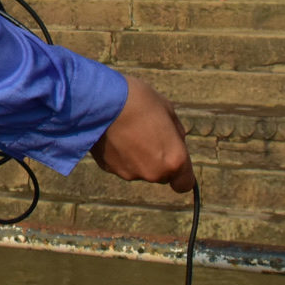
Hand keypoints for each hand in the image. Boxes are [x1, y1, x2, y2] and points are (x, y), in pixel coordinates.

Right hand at [94, 77, 195, 193]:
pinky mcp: (109, 169)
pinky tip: (114, 134)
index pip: (184, 184)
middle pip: (161, 175)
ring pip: (139, 170)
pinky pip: (121, 165)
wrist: (100, 100)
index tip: (175, 159)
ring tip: (128, 131)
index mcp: (174, 160)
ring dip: (138, 157)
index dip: (181, 173)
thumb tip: (175, 142)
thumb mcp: (167, 110)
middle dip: (158, 160)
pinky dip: (120, 154)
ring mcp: (129, 173)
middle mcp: (153, 173)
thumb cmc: (139, 100)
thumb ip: (175, 133)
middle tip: (148, 135)